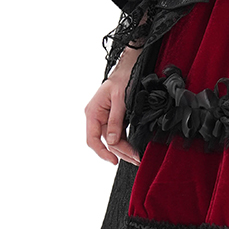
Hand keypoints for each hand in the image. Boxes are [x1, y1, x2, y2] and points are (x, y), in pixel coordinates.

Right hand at [85, 47, 142, 165]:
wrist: (130, 67)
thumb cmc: (123, 78)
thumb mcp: (120, 99)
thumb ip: (115, 120)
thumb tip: (111, 140)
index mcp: (93, 112)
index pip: (92, 139)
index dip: (102, 152)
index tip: (114, 160)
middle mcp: (96, 116)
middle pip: (104, 142)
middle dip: (120, 153)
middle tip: (135, 159)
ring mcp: (104, 118)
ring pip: (111, 140)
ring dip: (124, 149)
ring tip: (136, 157)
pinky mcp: (113, 118)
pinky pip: (117, 134)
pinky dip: (125, 142)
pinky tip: (132, 148)